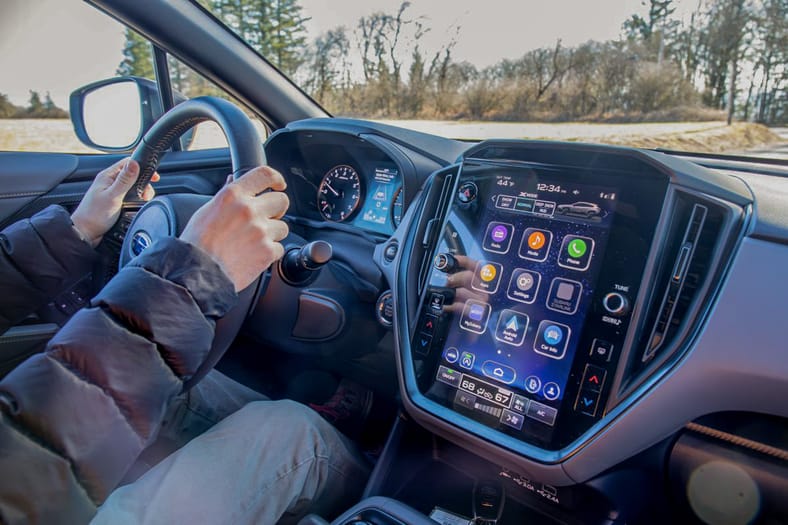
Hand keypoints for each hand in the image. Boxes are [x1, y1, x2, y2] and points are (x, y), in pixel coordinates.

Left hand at [71, 158, 158, 246]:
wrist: (85, 233)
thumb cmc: (93, 215)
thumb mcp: (113, 196)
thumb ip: (125, 180)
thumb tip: (134, 163)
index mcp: (107, 176)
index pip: (127, 163)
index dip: (142, 166)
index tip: (153, 176)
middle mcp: (110, 182)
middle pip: (132, 175)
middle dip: (143, 183)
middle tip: (147, 194)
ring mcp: (112, 192)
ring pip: (132, 186)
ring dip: (140, 192)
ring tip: (142, 201)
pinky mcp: (114, 202)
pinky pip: (129, 196)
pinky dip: (136, 199)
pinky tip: (136, 205)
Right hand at [180, 166, 289, 291]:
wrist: (196, 272)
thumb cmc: (197, 243)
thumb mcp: (207, 210)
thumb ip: (227, 195)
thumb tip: (233, 180)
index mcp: (233, 195)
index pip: (265, 175)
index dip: (276, 179)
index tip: (278, 185)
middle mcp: (249, 210)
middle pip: (281, 201)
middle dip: (276, 210)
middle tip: (265, 219)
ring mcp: (261, 231)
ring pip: (283, 227)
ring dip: (272, 234)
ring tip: (253, 242)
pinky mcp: (267, 251)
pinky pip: (279, 248)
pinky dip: (269, 253)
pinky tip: (253, 255)